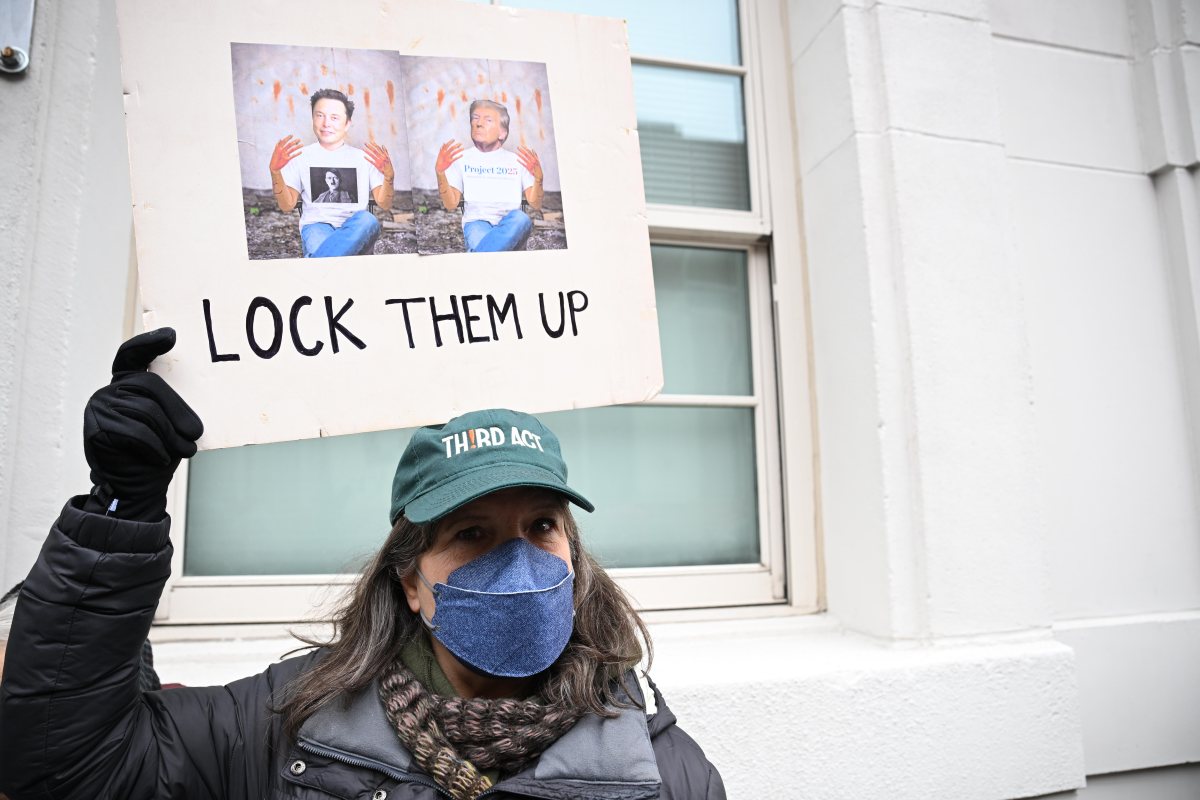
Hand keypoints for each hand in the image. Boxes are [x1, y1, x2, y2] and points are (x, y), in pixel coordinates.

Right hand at [83, 328, 203, 518]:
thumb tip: (193, 417)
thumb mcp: (172, 424)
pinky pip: (136, 432)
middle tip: (196, 433)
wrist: (138, 486)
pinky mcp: (96, 428)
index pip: (133, 354)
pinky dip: (155, 447)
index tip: (171, 336)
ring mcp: (100, 407)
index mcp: (129, 382)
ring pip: (147, 412)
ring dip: (170, 435)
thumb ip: (174, 406)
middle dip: (178, 411)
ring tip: (183, 450)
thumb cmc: (160, 450)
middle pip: (150, 386)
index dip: (149, 343)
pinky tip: (160, 457)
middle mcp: (111, 390)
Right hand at [270, 135, 301, 171]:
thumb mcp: (275, 151)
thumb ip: (278, 145)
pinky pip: (293, 156)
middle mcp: (281, 150)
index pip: (284, 141)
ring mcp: (284, 155)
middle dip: (295, 141)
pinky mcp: (287, 159)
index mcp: (278, 148)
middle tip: (299, 139)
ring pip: (292, 149)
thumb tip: (280, 139)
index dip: (288, 138)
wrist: (274, 166)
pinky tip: (301, 152)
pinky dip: (297, 153)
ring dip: (298, 146)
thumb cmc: (275, 158)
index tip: (292, 135)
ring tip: (302, 144)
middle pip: (289, 144)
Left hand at [364, 141, 393, 180]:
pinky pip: (371, 161)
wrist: (389, 173)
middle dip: (369, 146)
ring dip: (367, 152)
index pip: (378, 148)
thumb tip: (383, 145)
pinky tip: (364, 156)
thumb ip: (385, 151)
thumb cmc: (388, 165)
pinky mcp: (377, 165)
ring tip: (363, 149)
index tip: (370, 142)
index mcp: (384, 155)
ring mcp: (379, 161)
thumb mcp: (388, 157)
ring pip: (372, 155)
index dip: (374, 145)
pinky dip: (368, 159)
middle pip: (374, 150)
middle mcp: (382, 157)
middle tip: (365, 143)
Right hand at [435, 139, 464, 173]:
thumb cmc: (440, 160)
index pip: (447, 145)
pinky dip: (459, 156)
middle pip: (452, 148)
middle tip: (461, 143)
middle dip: (456, 145)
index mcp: (442, 151)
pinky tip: (462, 155)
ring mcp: (447, 158)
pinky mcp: (449, 162)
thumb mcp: (440, 154)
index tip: (454, 139)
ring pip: (454, 152)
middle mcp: (445, 154)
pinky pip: (455, 158)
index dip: (450, 142)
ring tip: (463, 148)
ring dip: (459, 150)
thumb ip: (442, 148)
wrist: (439, 168)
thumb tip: (444, 143)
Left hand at [517, 146, 542, 182]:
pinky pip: (523, 164)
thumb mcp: (538, 160)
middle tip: (518, 147)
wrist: (539, 175)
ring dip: (520, 155)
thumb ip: (535, 155)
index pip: (529, 152)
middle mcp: (532, 160)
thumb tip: (532, 149)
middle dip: (521, 150)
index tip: (522, 146)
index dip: (525, 148)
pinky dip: (520, 162)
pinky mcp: (528, 168)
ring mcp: (530, 164)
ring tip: (516, 152)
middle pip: (526, 154)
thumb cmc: (538, 168)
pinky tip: (517, 159)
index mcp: (535, 158)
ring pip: (524, 158)